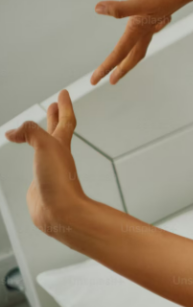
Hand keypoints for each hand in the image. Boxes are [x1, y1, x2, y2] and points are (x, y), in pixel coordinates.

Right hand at [4, 90, 89, 235]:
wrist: (61, 212)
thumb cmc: (59, 181)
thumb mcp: (45, 145)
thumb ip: (30, 132)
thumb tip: (12, 133)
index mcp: (61, 145)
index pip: (66, 120)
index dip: (64, 106)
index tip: (64, 93)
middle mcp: (58, 156)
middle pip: (58, 131)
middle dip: (55, 117)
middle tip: (54, 105)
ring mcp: (49, 171)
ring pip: (45, 149)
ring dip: (42, 137)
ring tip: (35, 131)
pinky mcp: (40, 185)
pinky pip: (35, 167)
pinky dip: (33, 159)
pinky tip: (33, 161)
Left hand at [91, 0, 192, 85]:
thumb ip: (121, 8)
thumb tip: (98, 9)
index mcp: (140, 28)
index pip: (120, 52)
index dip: (106, 67)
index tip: (94, 81)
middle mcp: (148, 27)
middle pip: (133, 54)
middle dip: (121, 68)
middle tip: (110, 80)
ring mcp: (156, 19)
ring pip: (141, 42)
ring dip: (132, 53)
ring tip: (125, 60)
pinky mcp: (160, 8)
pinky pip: (150, 25)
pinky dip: (144, 31)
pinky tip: (145, 25)